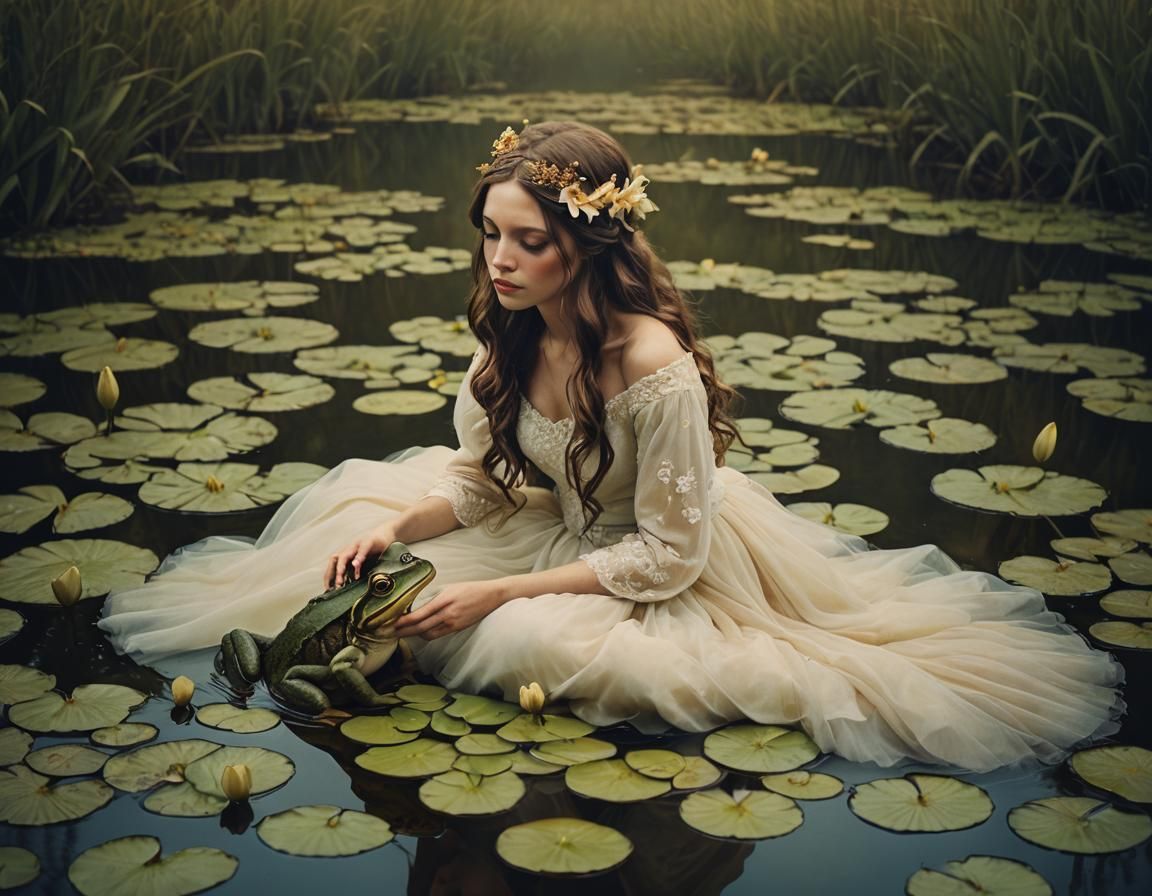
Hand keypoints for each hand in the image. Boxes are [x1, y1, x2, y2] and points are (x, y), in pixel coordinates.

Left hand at [324, 524, 395, 589]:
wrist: (388, 532)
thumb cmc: (376, 548)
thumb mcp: (366, 560)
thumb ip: (358, 569)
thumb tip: (353, 585)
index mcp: (348, 553)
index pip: (333, 565)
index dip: (329, 577)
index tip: (328, 590)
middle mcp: (350, 548)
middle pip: (335, 560)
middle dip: (332, 574)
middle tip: (335, 587)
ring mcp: (358, 544)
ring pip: (345, 555)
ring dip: (341, 567)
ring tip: (340, 579)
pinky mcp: (369, 541)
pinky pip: (362, 550)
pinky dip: (358, 557)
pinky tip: (356, 564)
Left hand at [393, 579, 510, 640]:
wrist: (492, 596)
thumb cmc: (471, 588)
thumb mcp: (450, 588)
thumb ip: (435, 597)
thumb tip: (418, 605)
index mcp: (444, 600)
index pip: (419, 615)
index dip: (404, 621)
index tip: (393, 622)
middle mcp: (448, 614)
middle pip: (420, 627)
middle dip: (404, 631)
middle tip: (391, 632)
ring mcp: (453, 623)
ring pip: (428, 634)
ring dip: (414, 634)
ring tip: (403, 632)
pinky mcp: (457, 628)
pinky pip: (438, 634)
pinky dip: (427, 634)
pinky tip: (420, 631)